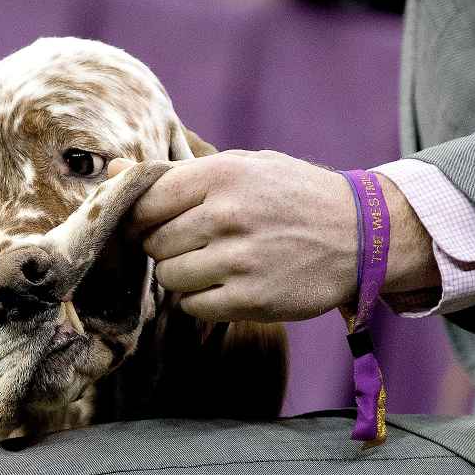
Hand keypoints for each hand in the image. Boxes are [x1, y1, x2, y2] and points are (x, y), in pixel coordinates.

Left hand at [110, 150, 438, 321]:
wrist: (362, 235)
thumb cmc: (292, 196)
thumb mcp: (243, 167)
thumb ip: (178, 174)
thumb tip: (112, 170)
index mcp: (221, 176)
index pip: (145, 203)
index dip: (141, 219)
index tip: (153, 225)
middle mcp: (227, 216)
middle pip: (154, 244)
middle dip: (166, 248)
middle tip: (196, 244)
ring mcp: (240, 261)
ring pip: (170, 278)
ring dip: (183, 276)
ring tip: (214, 264)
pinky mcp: (252, 300)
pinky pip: (194, 307)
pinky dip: (202, 301)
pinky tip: (228, 285)